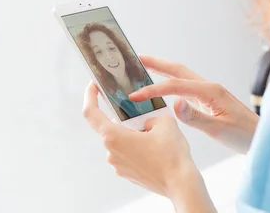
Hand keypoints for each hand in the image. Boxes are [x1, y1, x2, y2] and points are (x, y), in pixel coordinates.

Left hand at [82, 83, 215, 211]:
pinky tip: (156, 147)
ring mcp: (118, 165)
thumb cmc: (171, 155)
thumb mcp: (165, 122)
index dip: (89, 96)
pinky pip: (128, 153)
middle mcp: (111, 152)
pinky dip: (138, 146)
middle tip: (144, 114)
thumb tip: (146, 122)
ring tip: (156, 134)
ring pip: (122, 141)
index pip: (91, 113)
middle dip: (126, 118)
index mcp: (114, 137)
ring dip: (134, 133)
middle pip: (111, 127)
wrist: (180, 183)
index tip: (93, 86)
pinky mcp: (127, 173)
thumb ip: (150, 116)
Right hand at [130, 56, 258, 153]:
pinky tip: (164, 89)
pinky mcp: (210, 100)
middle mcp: (210, 87)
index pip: (176, 86)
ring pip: (182, 78)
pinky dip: (172, 85)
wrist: (260, 138)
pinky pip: (187, 89)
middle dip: (157, 64)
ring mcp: (210, 93)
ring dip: (163, 72)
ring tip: (144, 68)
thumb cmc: (243, 135)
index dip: (153, 89)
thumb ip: (195, 117)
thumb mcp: (218, 129)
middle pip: (179, 71)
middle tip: (136, 59)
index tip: (134, 95)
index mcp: (211, 91)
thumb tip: (174, 102)